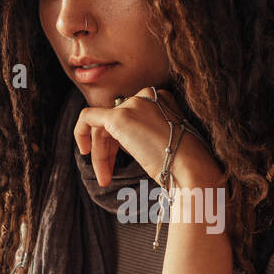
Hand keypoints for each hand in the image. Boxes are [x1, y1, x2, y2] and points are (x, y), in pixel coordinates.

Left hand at [74, 85, 215, 186]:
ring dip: (101, 153)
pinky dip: (81, 133)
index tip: (124, 159)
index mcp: (164, 98)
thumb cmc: (186, 163)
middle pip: (117, 119)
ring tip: (105, 177)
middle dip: (109, 148)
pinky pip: (88, 117)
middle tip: (107, 173)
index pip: (132, 114)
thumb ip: (147, 134)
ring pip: (104, 124)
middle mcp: (149, 95)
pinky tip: (85, 152)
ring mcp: (134, 104)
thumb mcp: (168, 142)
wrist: (192, 167)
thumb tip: (123, 142)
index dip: (123, 140)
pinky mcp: (120, 117)